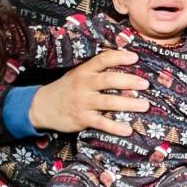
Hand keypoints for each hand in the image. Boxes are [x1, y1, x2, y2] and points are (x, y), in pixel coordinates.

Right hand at [28, 50, 149, 135]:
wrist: (42, 106)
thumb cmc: (67, 89)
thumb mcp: (78, 74)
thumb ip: (97, 70)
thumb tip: (125, 65)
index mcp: (84, 71)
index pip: (103, 59)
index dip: (119, 57)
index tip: (135, 58)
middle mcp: (84, 84)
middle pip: (109, 80)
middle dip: (129, 81)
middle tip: (145, 84)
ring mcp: (83, 102)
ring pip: (108, 102)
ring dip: (128, 104)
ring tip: (145, 105)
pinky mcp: (82, 119)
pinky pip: (101, 123)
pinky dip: (115, 127)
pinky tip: (128, 129)